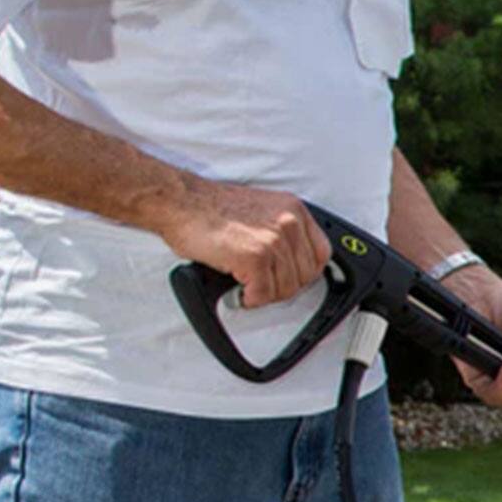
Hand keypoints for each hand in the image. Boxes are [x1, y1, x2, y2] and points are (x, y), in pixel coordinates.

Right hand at [154, 180, 330, 307]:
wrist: (180, 202)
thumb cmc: (211, 208)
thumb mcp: (263, 210)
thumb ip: (284, 232)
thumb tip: (293, 264)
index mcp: (294, 210)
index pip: (321, 253)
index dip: (304, 273)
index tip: (289, 278)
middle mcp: (289, 223)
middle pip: (305, 276)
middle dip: (282, 287)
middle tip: (261, 286)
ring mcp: (273, 240)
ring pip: (285, 289)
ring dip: (263, 294)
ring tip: (246, 286)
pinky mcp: (255, 257)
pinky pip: (263, 294)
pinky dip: (249, 299)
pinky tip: (238, 291)